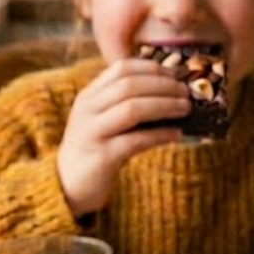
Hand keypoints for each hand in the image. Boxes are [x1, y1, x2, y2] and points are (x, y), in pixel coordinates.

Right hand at [56, 58, 189, 215]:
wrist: (68, 184)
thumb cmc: (96, 149)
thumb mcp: (105, 120)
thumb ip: (125, 104)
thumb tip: (171, 93)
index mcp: (89, 95)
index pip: (121, 68)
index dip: (152, 68)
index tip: (175, 75)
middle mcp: (88, 109)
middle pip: (130, 85)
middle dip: (163, 86)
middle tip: (186, 92)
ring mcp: (92, 132)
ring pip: (132, 109)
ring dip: (164, 106)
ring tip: (185, 109)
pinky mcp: (102, 156)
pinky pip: (135, 140)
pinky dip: (160, 134)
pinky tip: (176, 134)